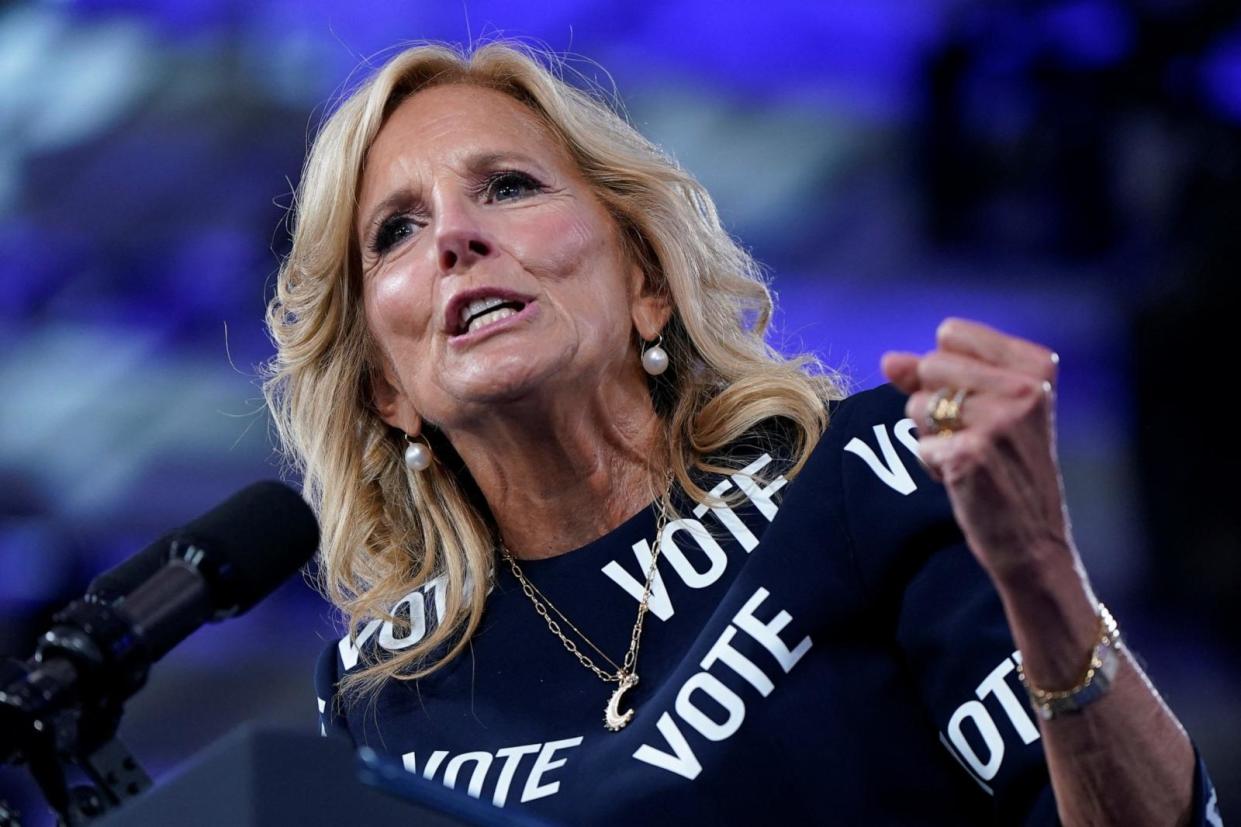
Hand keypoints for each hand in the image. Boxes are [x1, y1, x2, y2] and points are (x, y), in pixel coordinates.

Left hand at [880, 318, 1072, 582]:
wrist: (1032, 540)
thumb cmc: (1006, 468)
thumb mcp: (983, 409)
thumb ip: (932, 376)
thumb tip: (889, 359)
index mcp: (1036, 366)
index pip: (950, 333)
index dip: (945, 371)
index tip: (976, 403)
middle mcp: (1026, 388)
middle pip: (930, 366)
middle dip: (935, 404)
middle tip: (972, 437)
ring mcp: (1000, 422)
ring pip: (918, 405)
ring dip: (931, 435)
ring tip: (968, 456)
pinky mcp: (972, 455)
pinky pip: (920, 445)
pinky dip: (932, 465)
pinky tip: (964, 479)